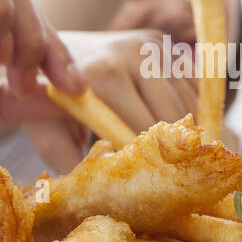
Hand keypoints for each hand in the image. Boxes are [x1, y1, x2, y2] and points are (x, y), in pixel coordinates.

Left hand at [23, 29, 198, 171]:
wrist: (46, 51)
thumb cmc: (46, 100)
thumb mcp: (48, 133)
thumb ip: (72, 165)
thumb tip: (103, 199)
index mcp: (105, 74)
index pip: (143, 129)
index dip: (151, 161)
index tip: (161, 187)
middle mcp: (134, 53)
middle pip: (172, 116)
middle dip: (176, 150)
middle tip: (185, 181)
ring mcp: (151, 44)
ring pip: (188, 101)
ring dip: (190, 132)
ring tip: (195, 164)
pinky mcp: (162, 42)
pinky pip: (191, 85)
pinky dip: (193, 110)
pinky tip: (190, 136)